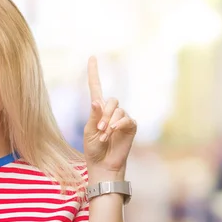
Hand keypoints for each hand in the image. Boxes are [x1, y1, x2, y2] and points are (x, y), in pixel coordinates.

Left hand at [84, 56, 136, 173]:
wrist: (103, 164)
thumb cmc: (94, 149)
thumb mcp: (89, 131)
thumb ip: (94, 116)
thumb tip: (97, 101)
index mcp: (98, 110)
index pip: (96, 87)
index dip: (94, 72)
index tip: (92, 57)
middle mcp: (111, 111)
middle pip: (111, 100)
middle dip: (104, 115)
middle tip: (99, 129)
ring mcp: (122, 118)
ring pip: (119, 110)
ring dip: (110, 123)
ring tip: (105, 136)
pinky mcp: (131, 126)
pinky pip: (127, 119)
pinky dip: (119, 125)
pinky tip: (114, 133)